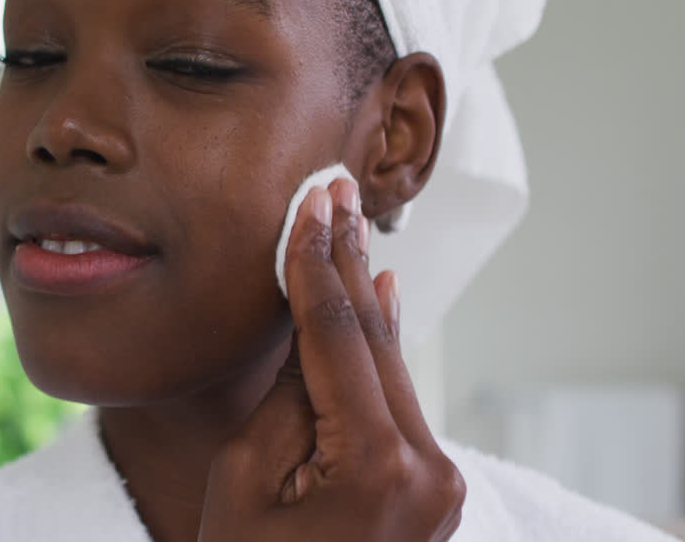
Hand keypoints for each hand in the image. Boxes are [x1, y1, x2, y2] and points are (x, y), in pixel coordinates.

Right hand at [197, 178, 464, 541]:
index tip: (310, 202)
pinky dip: (378, 351)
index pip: (339, 336)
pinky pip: (399, 402)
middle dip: (347, 262)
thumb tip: (317, 324)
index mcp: (377, 469)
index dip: (317, 263)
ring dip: (364, 299)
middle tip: (334, 191)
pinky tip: (377, 299)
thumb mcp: (245, 483)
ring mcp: (439, 485)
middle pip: (376, 341)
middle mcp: (427, 471)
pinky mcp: (433, 492)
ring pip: (392, 367)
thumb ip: (290, 397)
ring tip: (346, 229)